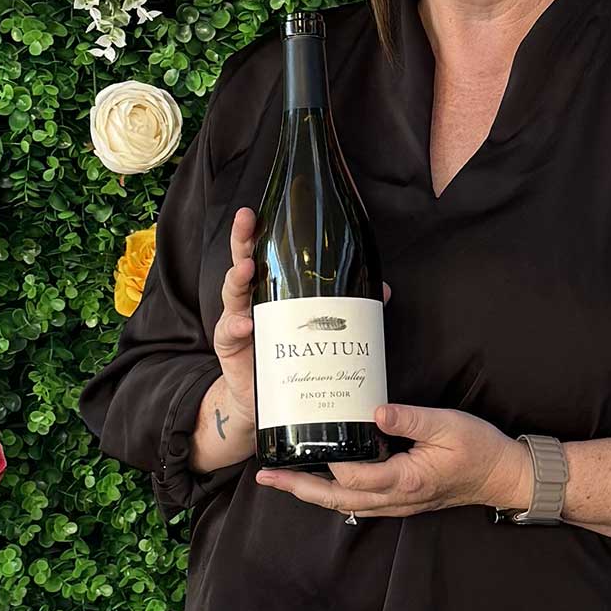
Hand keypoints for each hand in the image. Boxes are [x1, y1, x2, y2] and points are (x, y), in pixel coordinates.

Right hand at [216, 205, 388, 425]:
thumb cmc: (290, 354)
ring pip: (231, 295)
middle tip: (246, 221)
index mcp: (270, 288)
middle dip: (241, 240)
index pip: (263, 253)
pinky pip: (228, 333)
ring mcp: (236, 321)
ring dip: (237, 279)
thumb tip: (382, 290)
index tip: (255, 211)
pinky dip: (236, 327)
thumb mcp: (315, 328)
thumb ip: (346, 305)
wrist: (264, 399)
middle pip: (241, 263)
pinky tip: (247, 325)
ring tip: (247, 270)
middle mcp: (249, 300)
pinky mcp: (230, 347)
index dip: (257, 231)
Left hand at [256, 404, 526, 520]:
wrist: (502, 476)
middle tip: (266, 477)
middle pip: (337, 499)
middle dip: (298, 488)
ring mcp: (397, 503)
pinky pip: (358, 502)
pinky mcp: (399, 499)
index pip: (353, 477)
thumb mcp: (448, 425)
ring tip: (281, 480)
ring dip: (311, 493)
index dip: (325, 463)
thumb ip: (410, 418)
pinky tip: (318, 480)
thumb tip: (374, 411)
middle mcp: (395, 498)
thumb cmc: (478, 449)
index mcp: (405, 480)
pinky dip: (332, 493)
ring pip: (344, 504)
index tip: (300, 446)